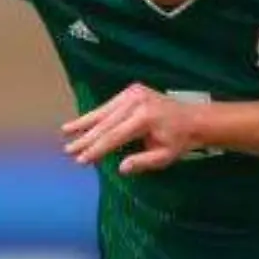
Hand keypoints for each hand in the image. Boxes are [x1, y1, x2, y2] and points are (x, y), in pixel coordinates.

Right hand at [61, 84, 202, 173]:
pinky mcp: (132, 90)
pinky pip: (110, 105)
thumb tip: (120, 168)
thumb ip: (142, 162)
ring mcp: (134, 93)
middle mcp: (137, 102)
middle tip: (68, 150)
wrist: (193, 119)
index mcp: (145, 118)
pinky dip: (96, 115)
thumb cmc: (179, 141)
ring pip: (104, 111)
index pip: (114, 136)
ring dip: (84, 122)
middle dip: (86, 138)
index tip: (81, 159)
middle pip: (105, 123)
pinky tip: (81, 122)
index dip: (96, 149)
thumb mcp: (164, 157)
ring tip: (65, 132)